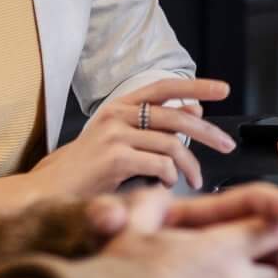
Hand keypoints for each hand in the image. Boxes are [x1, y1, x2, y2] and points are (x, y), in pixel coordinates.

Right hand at [31, 75, 237, 196]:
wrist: (50, 190)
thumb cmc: (87, 168)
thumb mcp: (121, 139)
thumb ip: (154, 125)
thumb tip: (195, 110)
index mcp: (120, 105)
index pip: (165, 87)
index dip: (196, 86)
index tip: (224, 89)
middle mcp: (117, 114)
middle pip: (176, 118)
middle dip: (208, 133)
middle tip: (227, 146)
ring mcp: (115, 135)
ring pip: (171, 144)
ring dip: (190, 166)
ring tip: (195, 180)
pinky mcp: (115, 158)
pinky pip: (159, 163)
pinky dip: (171, 175)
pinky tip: (169, 183)